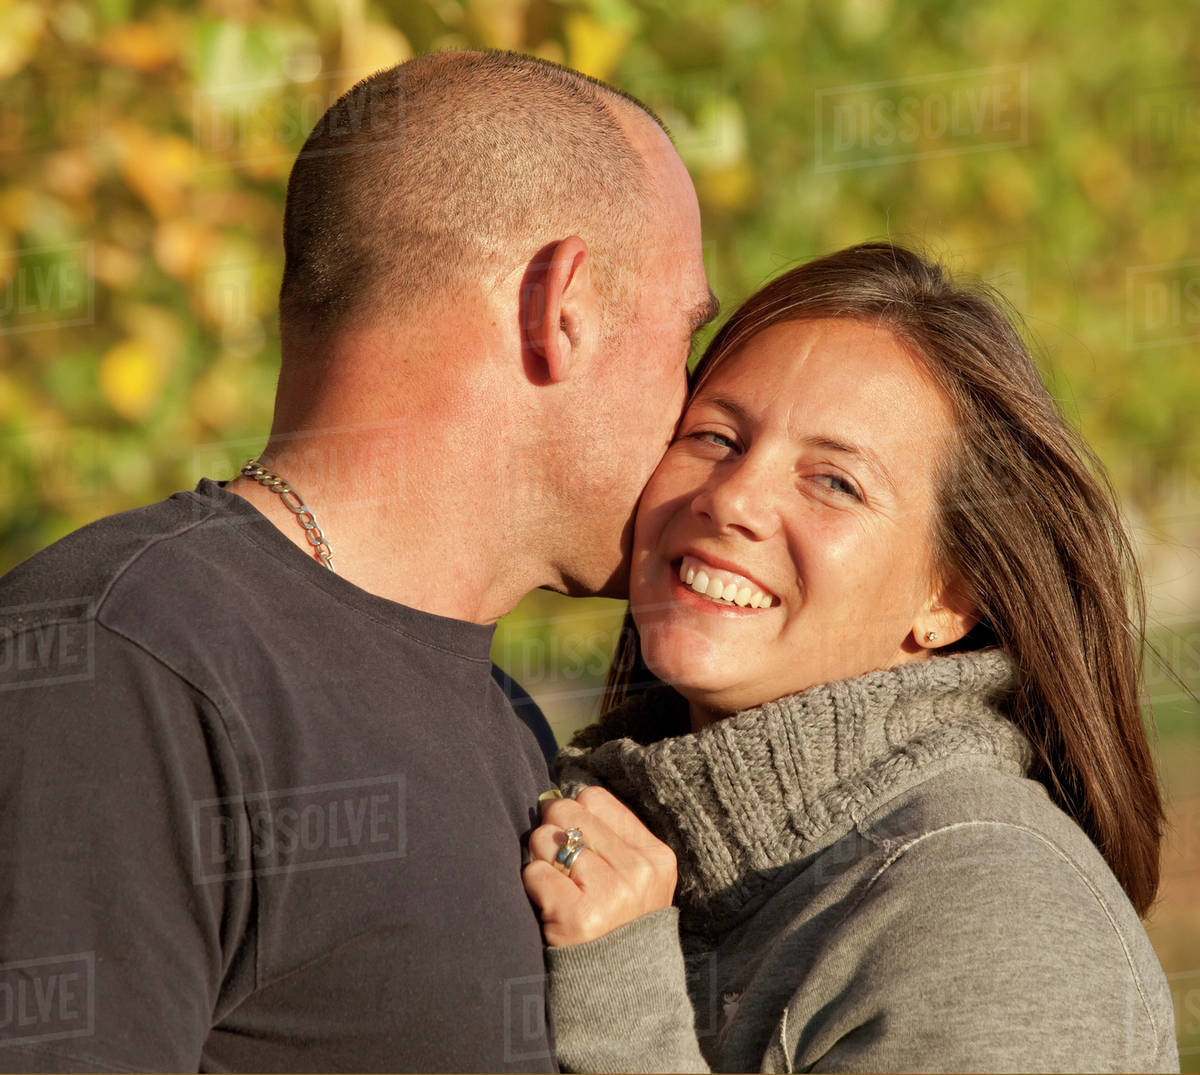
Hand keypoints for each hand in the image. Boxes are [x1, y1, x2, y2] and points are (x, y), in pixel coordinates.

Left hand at [523, 786, 676, 946]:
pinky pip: (535, 873)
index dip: (574, 814)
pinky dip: (533, 887)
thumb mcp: (635, 880)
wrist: (621, 998)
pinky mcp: (578, 917)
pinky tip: (550, 908)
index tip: (574, 840)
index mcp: (655, 856)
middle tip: (558, 864)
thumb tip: (553, 797)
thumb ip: (607, 837)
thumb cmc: (618, 928)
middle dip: (551, 831)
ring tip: (557, 887)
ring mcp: (610, 894)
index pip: (594, 798)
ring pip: (546, 840)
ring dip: (540, 860)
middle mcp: (637, 871)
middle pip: (567, 812)